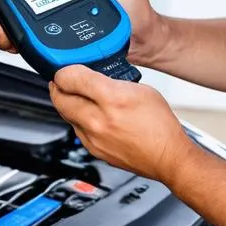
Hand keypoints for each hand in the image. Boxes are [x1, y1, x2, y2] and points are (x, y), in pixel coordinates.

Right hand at [0, 0, 165, 66]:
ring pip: (21, 24)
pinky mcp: (58, 43)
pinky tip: (25, 46)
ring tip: (10, 33)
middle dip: (4, 4)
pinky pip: (35, 45)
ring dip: (10, 28)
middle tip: (2, 9)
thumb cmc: (135, 6)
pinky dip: (24, 46)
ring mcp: (56, 21)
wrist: (146, 42)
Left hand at [48, 65, 194, 183]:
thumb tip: (93, 78)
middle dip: (58, 86)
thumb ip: (113, 81)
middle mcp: (99, 120)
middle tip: (62, 80)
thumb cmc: (160, 125)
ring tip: (75, 95)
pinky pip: (76, 129)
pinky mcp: (93, 150)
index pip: (70, 78)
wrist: (167, 157)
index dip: (64, 70)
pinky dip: (77, 119)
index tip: (66, 69)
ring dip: (66, 103)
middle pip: (59, 98)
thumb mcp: (141, 89)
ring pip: (65, 115)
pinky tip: (88, 114)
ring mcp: (94, 138)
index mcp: (113, 98)